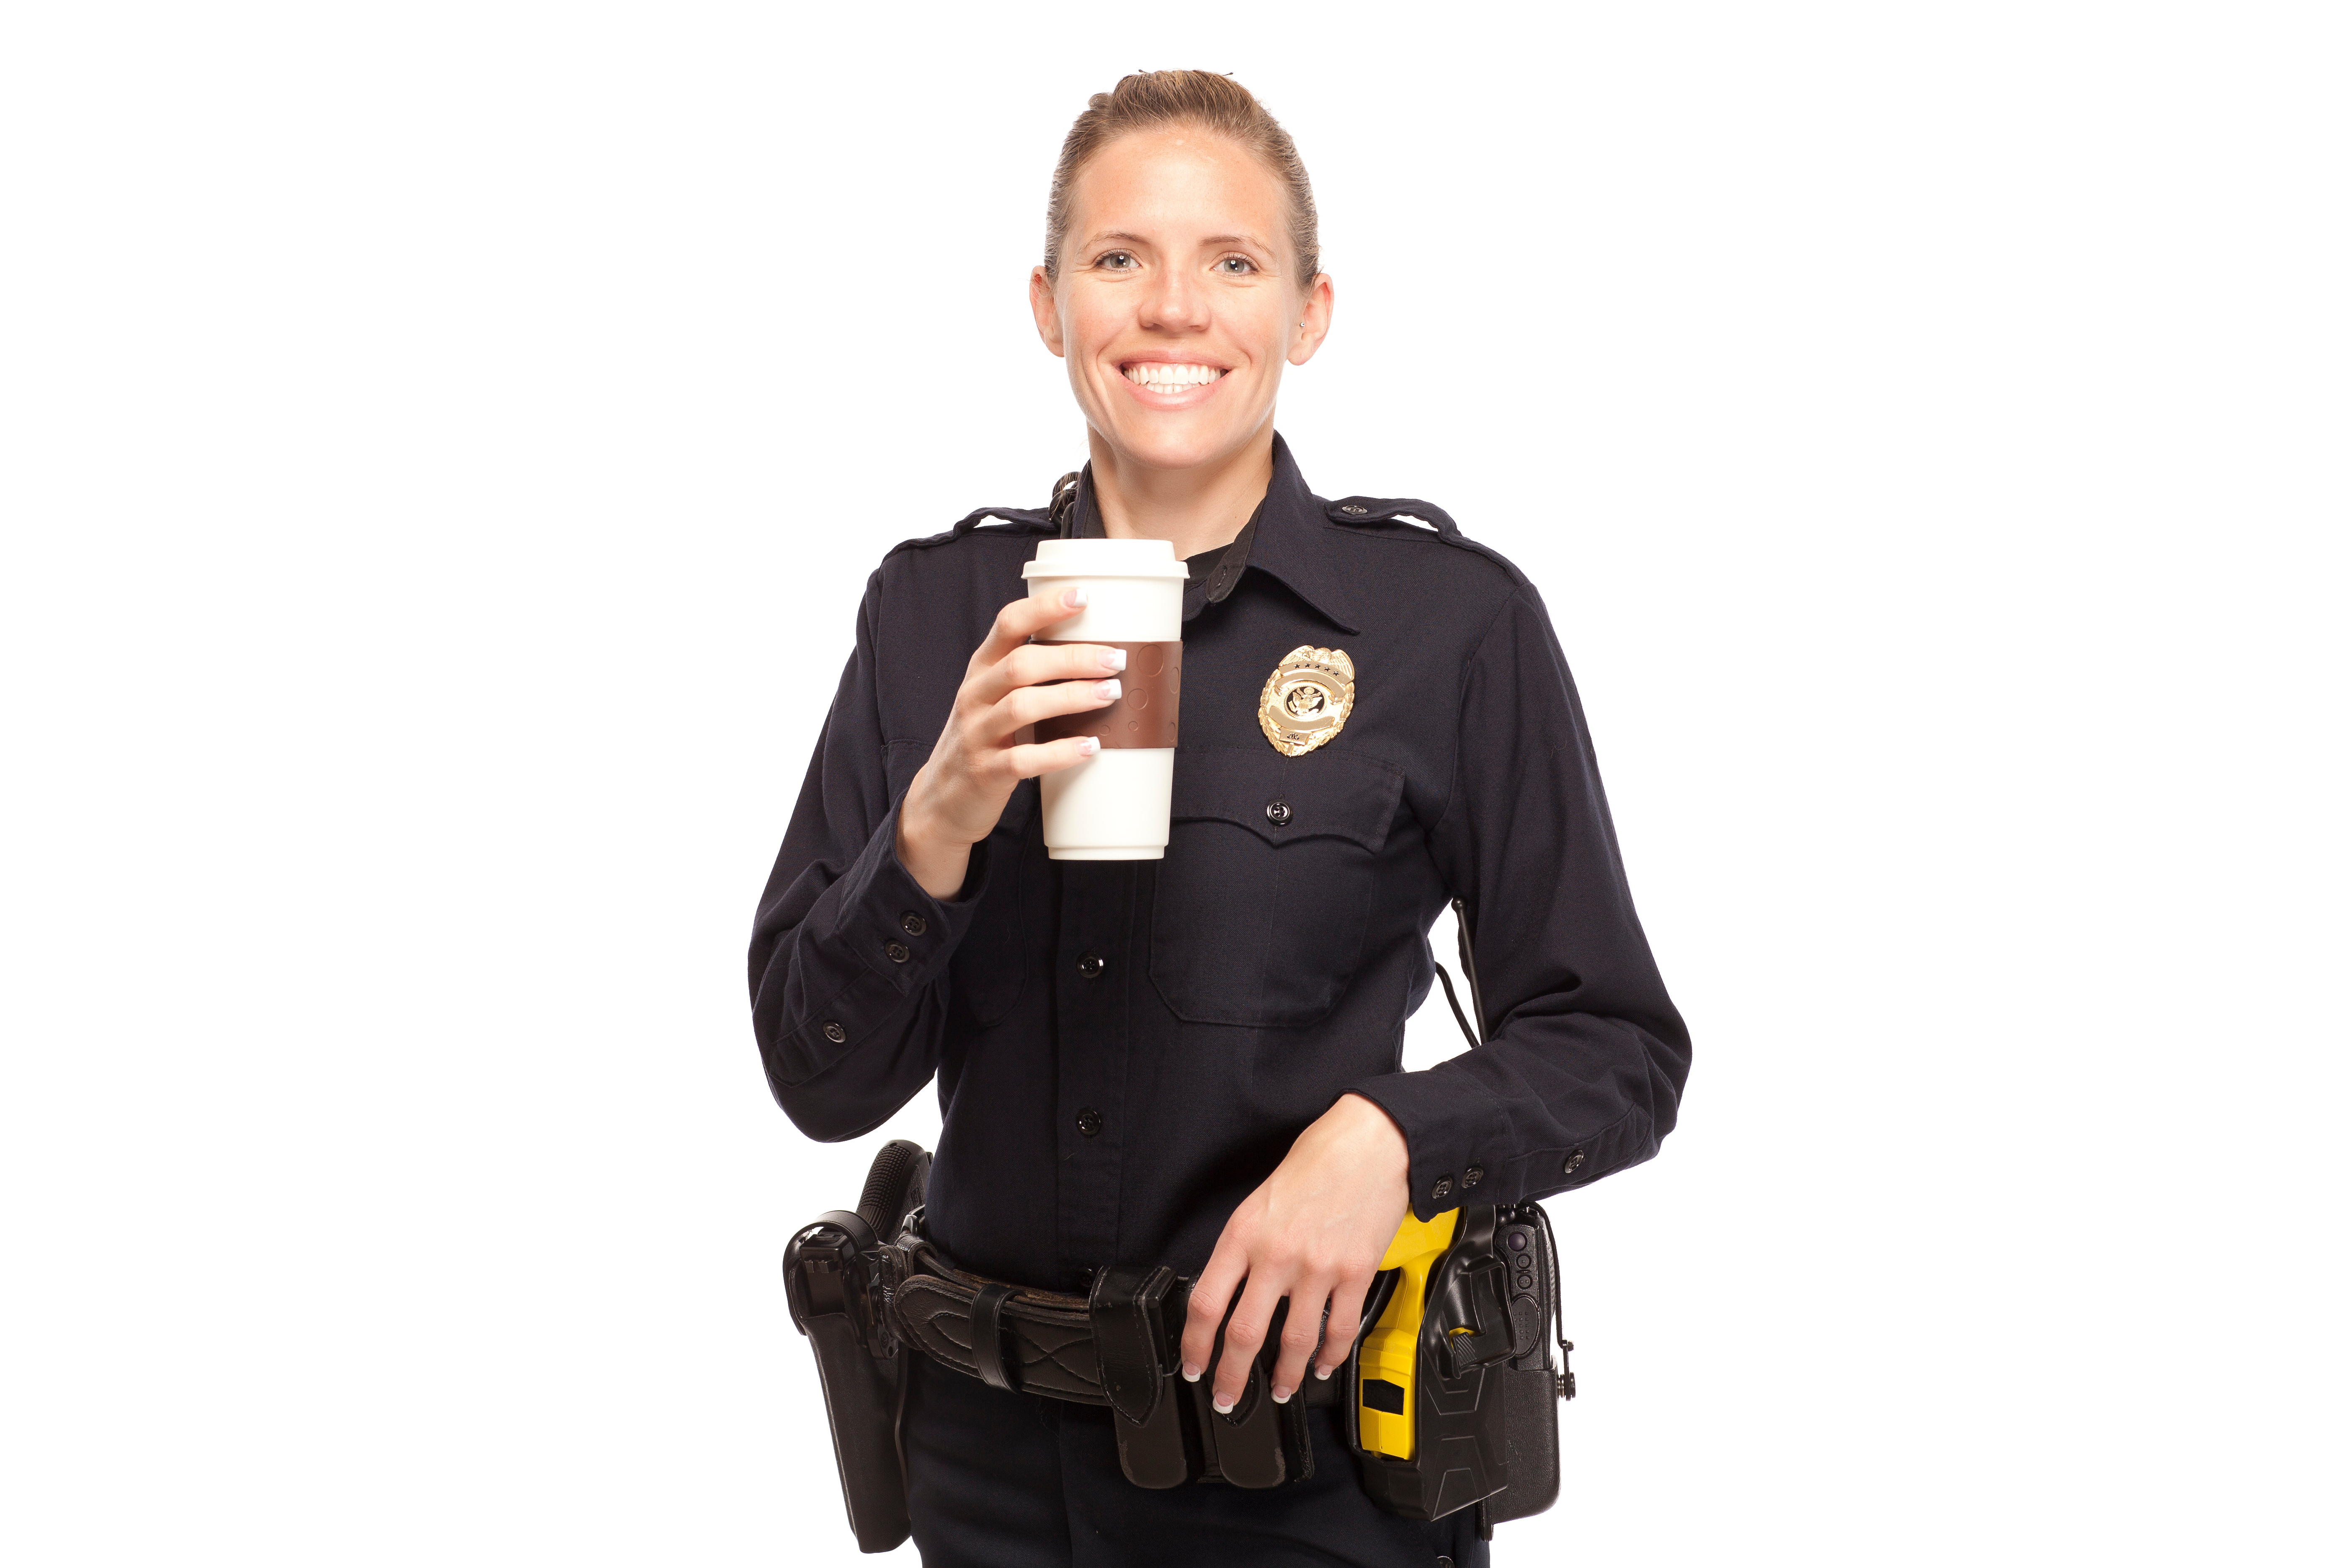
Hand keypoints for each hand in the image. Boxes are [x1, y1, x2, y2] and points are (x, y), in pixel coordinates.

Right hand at [896, 588, 1125, 897]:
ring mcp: (977, 734)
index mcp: (982, 668)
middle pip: (1022, 664)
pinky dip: (1060, 752)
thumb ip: (1032, 673)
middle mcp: (975, 695)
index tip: (1084, 596)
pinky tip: (1090, 747)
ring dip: (1072, 697)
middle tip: (1116, 659)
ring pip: (1022, 706)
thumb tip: (1101, 651)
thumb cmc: (986, 738)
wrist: (943, 797)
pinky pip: (1023, 759)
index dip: (1044, 607)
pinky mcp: (986, 772)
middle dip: (1073, 658)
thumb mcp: (997, 696)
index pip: (1008, 624)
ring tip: (1111, 694)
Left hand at [1179, 1093, 1410, 1409]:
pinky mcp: (1355, 1272)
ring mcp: (1318, 1267)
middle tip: (1228, 1397)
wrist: (1370, 1143)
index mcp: (1244, 1234)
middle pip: (1244, 1333)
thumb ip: (1245, 1247)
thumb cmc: (1317, 1163)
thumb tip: (1231, 1290)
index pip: (1206, 1302)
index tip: (1193, 1364)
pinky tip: (1323, 1365)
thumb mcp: (1259, 1201)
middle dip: (1233, 1376)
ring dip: (1285, 1376)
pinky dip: (1330, 1355)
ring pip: (1294, 1341)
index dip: (1195, 1343)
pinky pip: (1339, 1328)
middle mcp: (1277, 1254)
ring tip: (1281, 1392)